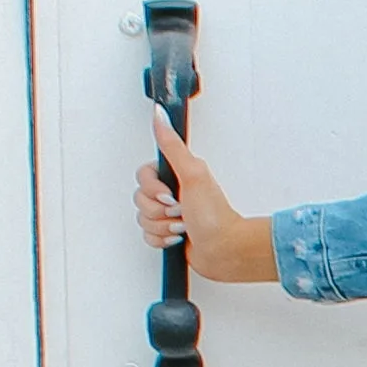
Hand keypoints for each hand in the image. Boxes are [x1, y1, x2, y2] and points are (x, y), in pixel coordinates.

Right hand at [137, 108, 275, 283]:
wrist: (225, 250)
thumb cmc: (215, 217)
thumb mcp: (193, 174)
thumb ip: (172, 145)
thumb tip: (160, 115)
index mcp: (178, 175)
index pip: (143, 176)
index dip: (152, 189)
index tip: (170, 195)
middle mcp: (174, 192)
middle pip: (140, 199)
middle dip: (159, 210)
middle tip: (180, 211)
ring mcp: (171, 214)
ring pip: (143, 219)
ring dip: (163, 226)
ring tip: (183, 226)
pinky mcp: (169, 233)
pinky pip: (149, 236)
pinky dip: (162, 239)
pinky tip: (179, 237)